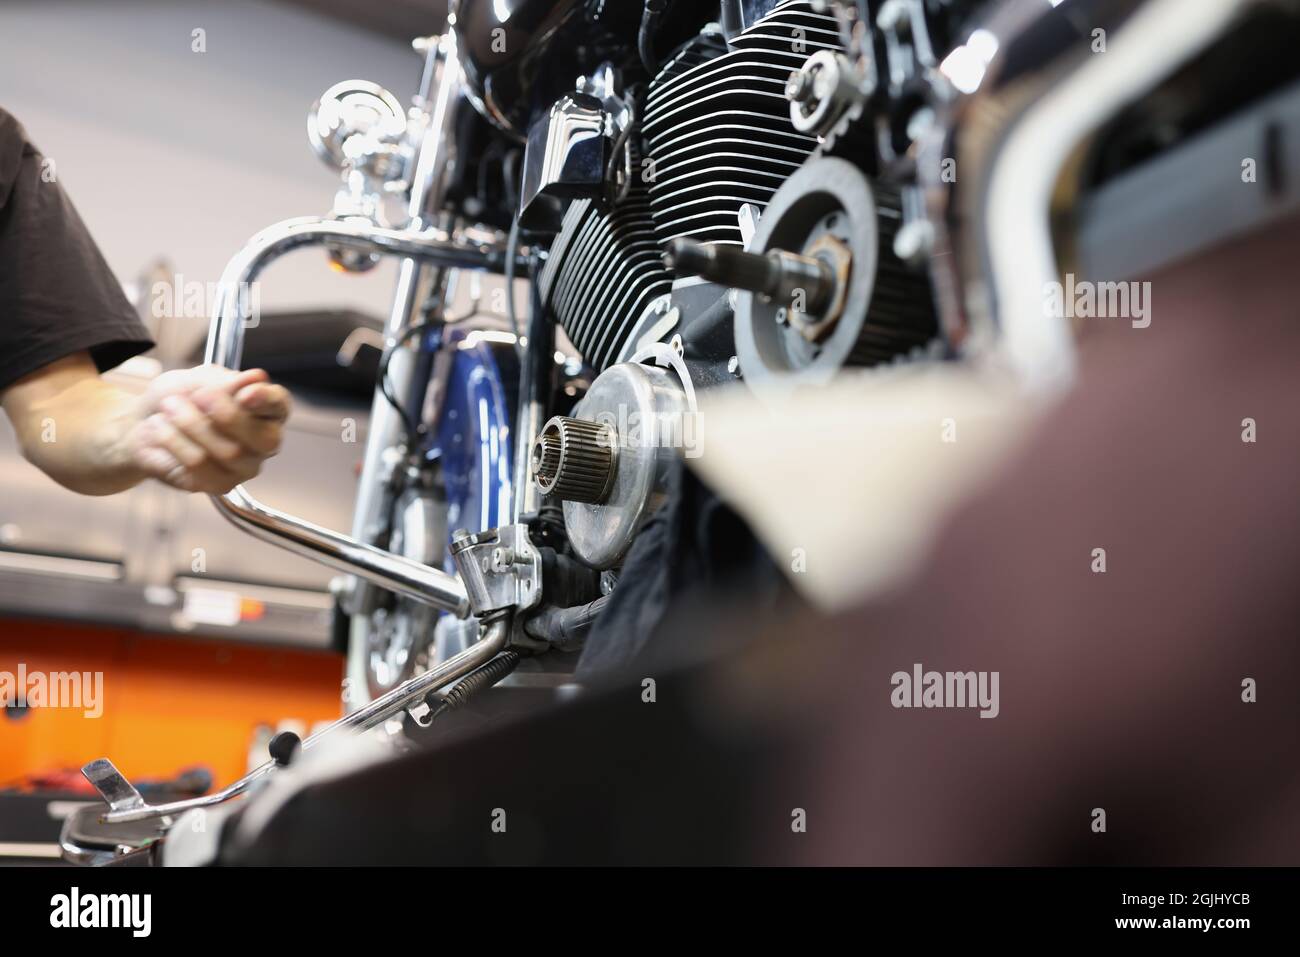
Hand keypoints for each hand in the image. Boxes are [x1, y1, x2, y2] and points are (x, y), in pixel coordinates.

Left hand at [126, 366, 291, 492]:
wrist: (144, 421)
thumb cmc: (179, 397)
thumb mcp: (199, 379)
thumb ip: (227, 381)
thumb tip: (258, 378)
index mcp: (267, 410)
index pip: (279, 405)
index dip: (266, 400)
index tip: (245, 394)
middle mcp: (264, 443)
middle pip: (262, 439)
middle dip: (225, 414)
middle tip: (196, 396)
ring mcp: (243, 468)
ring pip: (229, 452)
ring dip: (190, 424)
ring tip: (168, 409)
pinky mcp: (217, 485)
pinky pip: (199, 465)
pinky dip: (174, 442)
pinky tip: (163, 431)